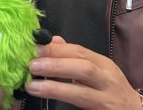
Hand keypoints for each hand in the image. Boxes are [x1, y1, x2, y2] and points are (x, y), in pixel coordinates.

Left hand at [25, 36, 142, 109]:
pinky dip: (63, 102)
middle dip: (56, 65)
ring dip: (55, 88)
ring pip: (82, 93)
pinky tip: (47, 98)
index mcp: (102, 64)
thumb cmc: (111, 88)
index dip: (55, 49)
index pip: (79, 51)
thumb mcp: (96, 68)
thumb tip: (52, 40)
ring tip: (32, 85)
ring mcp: (106, 99)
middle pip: (84, 69)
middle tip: (32, 64)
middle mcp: (107, 80)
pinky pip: (83, 107)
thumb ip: (74, 56)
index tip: (33, 46)